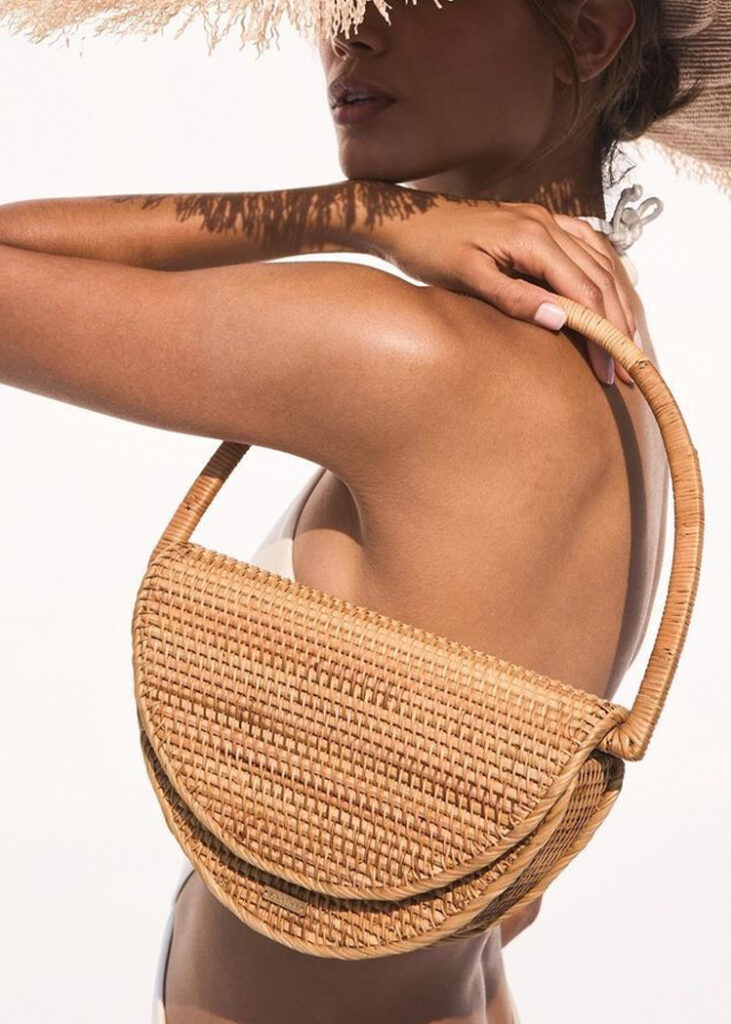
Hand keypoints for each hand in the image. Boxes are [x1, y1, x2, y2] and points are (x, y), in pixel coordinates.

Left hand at [344, 181, 642, 386]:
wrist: (405, 219)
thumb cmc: (429, 249)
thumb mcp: (466, 279)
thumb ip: (513, 298)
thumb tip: (558, 320)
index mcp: (531, 238)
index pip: (584, 290)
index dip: (603, 331)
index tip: (610, 367)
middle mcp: (546, 223)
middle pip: (600, 276)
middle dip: (618, 322)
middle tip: (626, 364)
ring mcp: (545, 219)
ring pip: (601, 257)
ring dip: (620, 296)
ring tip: (629, 335)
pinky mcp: (537, 221)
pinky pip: (587, 243)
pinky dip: (606, 268)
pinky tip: (612, 287)